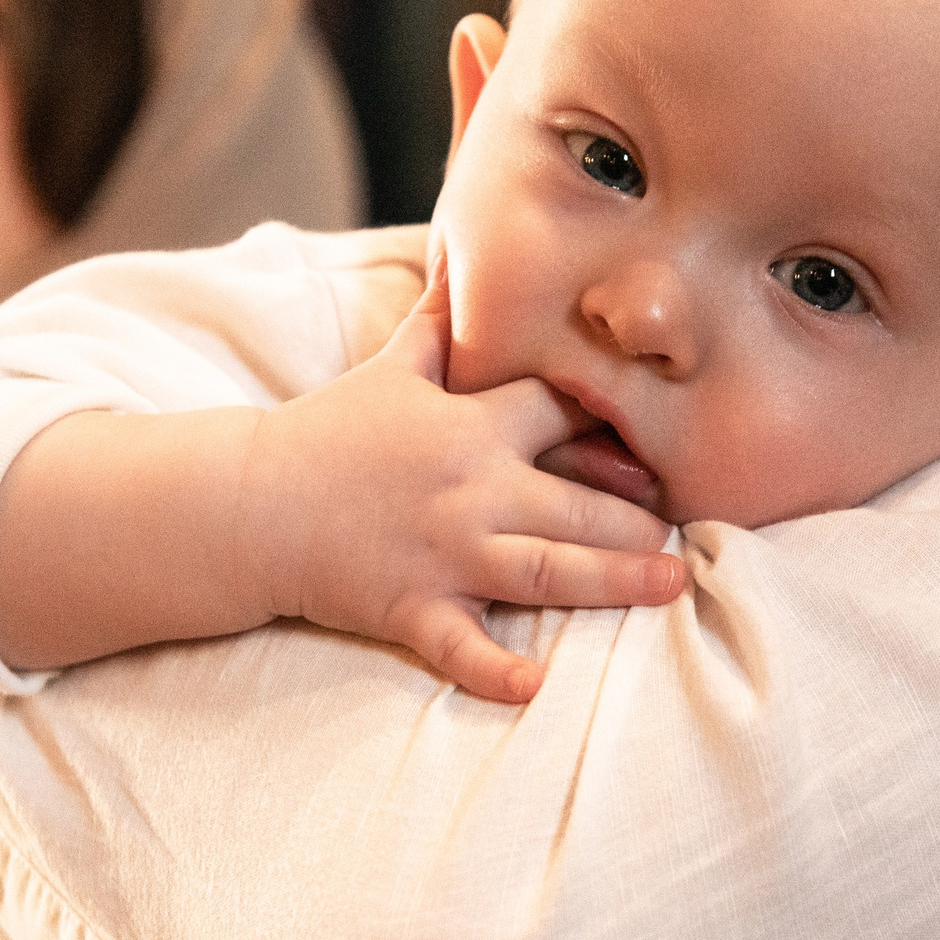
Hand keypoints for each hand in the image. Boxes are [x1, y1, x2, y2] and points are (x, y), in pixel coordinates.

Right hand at [249, 260, 684, 701]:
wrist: (249, 502)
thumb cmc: (326, 432)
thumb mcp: (390, 366)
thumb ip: (438, 317)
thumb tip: (459, 251)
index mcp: (472, 427)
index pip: (562, 412)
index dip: (614, 420)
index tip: (666, 437)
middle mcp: (471, 491)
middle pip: (576, 503)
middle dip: (638, 521)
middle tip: (690, 537)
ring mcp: (444, 554)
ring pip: (546, 571)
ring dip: (612, 583)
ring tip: (670, 587)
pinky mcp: (411, 607)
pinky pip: (460, 646)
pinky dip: (494, 669)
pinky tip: (537, 687)